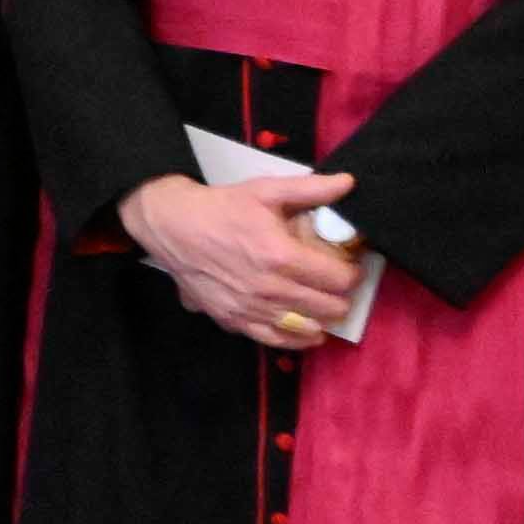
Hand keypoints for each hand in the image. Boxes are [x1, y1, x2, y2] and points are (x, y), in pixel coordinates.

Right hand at [125, 165, 368, 345]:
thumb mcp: (265, 191)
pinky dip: (296, 339)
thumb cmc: (221, 207)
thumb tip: (349, 182)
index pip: (339, 280)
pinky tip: (306, 332)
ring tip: (323, 306)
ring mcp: (250, 308)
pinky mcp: (232, 319)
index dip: (352, 274)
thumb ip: (311, 189)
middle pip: (328, 307)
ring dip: (322, 319)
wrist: (171, 225)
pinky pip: (274, 340)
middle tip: (337, 286)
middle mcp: (269, 288)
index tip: (350, 267)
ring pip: (306, 328)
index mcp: (281, 256)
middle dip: (341, 297)